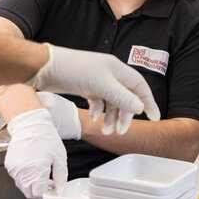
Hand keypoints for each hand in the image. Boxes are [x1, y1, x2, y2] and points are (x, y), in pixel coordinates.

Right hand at [4, 108, 66, 198]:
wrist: (31, 125)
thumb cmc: (46, 138)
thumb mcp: (60, 158)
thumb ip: (61, 177)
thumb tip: (61, 190)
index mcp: (35, 170)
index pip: (38, 193)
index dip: (46, 193)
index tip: (52, 189)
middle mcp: (22, 172)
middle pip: (28, 192)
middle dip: (39, 191)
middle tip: (49, 183)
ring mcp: (13, 169)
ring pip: (22, 186)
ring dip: (32, 184)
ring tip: (42, 173)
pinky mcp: (9, 165)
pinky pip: (17, 177)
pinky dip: (25, 177)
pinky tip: (34, 168)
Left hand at [28, 44, 160, 134]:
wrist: (45, 67)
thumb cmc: (75, 71)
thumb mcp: (102, 86)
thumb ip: (123, 98)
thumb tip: (140, 108)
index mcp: (118, 70)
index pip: (140, 87)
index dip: (148, 102)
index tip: (154, 117)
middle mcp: (110, 74)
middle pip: (126, 96)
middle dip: (125, 114)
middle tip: (121, 130)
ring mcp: (98, 80)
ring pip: (111, 100)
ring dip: (111, 116)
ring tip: (106, 130)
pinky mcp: (86, 85)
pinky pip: (98, 100)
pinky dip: (98, 110)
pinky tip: (94, 117)